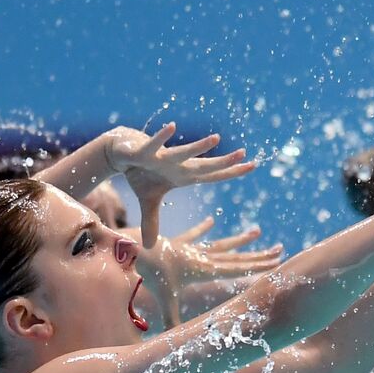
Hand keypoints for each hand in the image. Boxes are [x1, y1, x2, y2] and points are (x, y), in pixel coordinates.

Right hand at [102, 123, 255, 246]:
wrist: (121, 151)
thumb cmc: (140, 172)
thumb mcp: (147, 201)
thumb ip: (152, 222)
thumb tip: (150, 246)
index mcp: (183, 175)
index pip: (212, 175)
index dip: (231, 172)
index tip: (252, 166)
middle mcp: (178, 164)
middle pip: (205, 165)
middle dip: (223, 162)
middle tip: (244, 156)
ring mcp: (163, 157)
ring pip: (184, 152)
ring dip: (199, 146)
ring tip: (217, 138)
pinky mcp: (145, 151)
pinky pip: (155, 144)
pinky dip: (162, 136)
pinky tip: (172, 126)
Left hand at [134, 217, 282, 327]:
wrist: (135, 249)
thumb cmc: (153, 274)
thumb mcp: (166, 299)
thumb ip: (172, 321)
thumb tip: (175, 343)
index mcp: (206, 270)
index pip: (238, 269)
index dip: (258, 266)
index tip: (276, 262)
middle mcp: (204, 258)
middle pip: (236, 256)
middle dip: (259, 255)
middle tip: (280, 249)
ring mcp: (192, 248)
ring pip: (221, 244)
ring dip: (240, 240)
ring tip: (257, 231)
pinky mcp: (179, 242)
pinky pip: (194, 235)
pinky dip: (202, 229)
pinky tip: (211, 221)